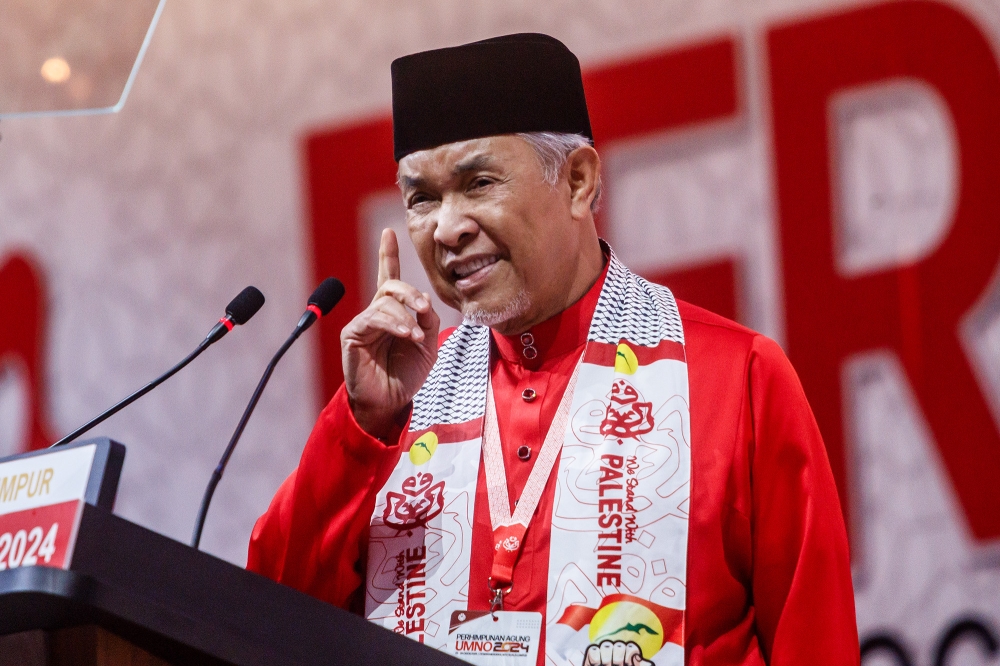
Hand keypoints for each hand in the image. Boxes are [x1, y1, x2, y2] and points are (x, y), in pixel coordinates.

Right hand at [341, 228, 439, 437]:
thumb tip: (423, 300)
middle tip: (423, 306)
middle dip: (410, 292)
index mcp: (393, 313)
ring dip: (405, 316)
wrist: (390, 402)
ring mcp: (363, 323)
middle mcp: (376, 314)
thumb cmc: (407, 374)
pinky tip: (406, 334)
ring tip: (414, 336)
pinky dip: (394, 324)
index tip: (389, 233)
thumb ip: (427, 320)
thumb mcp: (427, 345)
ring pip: (384, 302)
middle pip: (391, 286)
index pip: (389, 278)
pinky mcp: (353, 335)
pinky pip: (373, 318)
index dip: (388, 254)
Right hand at [582, 641, 651, 665]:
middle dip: (618, 658)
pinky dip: (596, 658)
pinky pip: (593, 650)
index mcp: (629, 656)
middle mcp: (617, 652)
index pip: (631, 647)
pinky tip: (597, 665)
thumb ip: (641, 665)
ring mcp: (604, 652)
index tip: (628, 664)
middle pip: (618, 645)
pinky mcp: (591, 654)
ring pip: (606, 645)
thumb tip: (645, 661)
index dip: (629, 654)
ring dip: (607, 659)